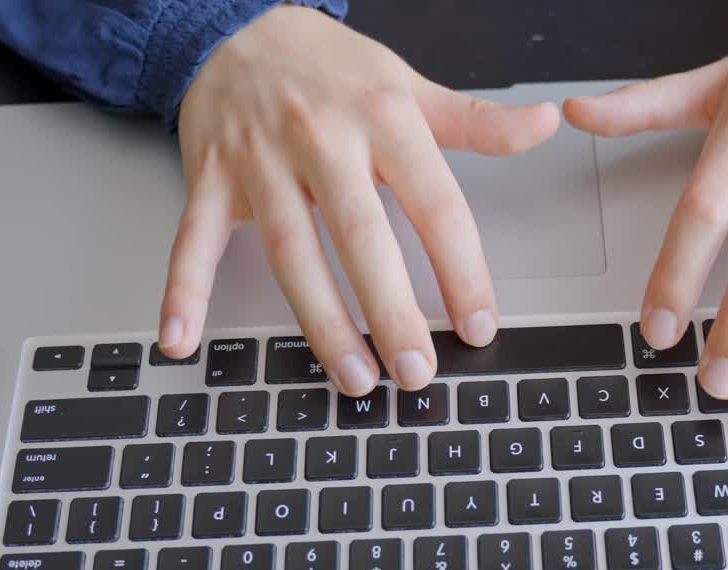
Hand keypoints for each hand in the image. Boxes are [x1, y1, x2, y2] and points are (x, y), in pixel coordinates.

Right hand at [160, 5, 559, 393]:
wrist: (237, 25)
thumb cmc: (331, 70)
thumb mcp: (409, 86)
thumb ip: (477, 121)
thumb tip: (545, 124)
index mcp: (383, 118)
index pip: (435, 203)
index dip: (461, 269)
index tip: (479, 323)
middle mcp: (323, 139)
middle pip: (361, 235)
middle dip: (391, 310)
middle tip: (417, 370)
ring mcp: (261, 161)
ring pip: (291, 249)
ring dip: (320, 319)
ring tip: (352, 376)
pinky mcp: (209, 179)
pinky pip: (194, 240)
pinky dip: (182, 291)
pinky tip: (183, 340)